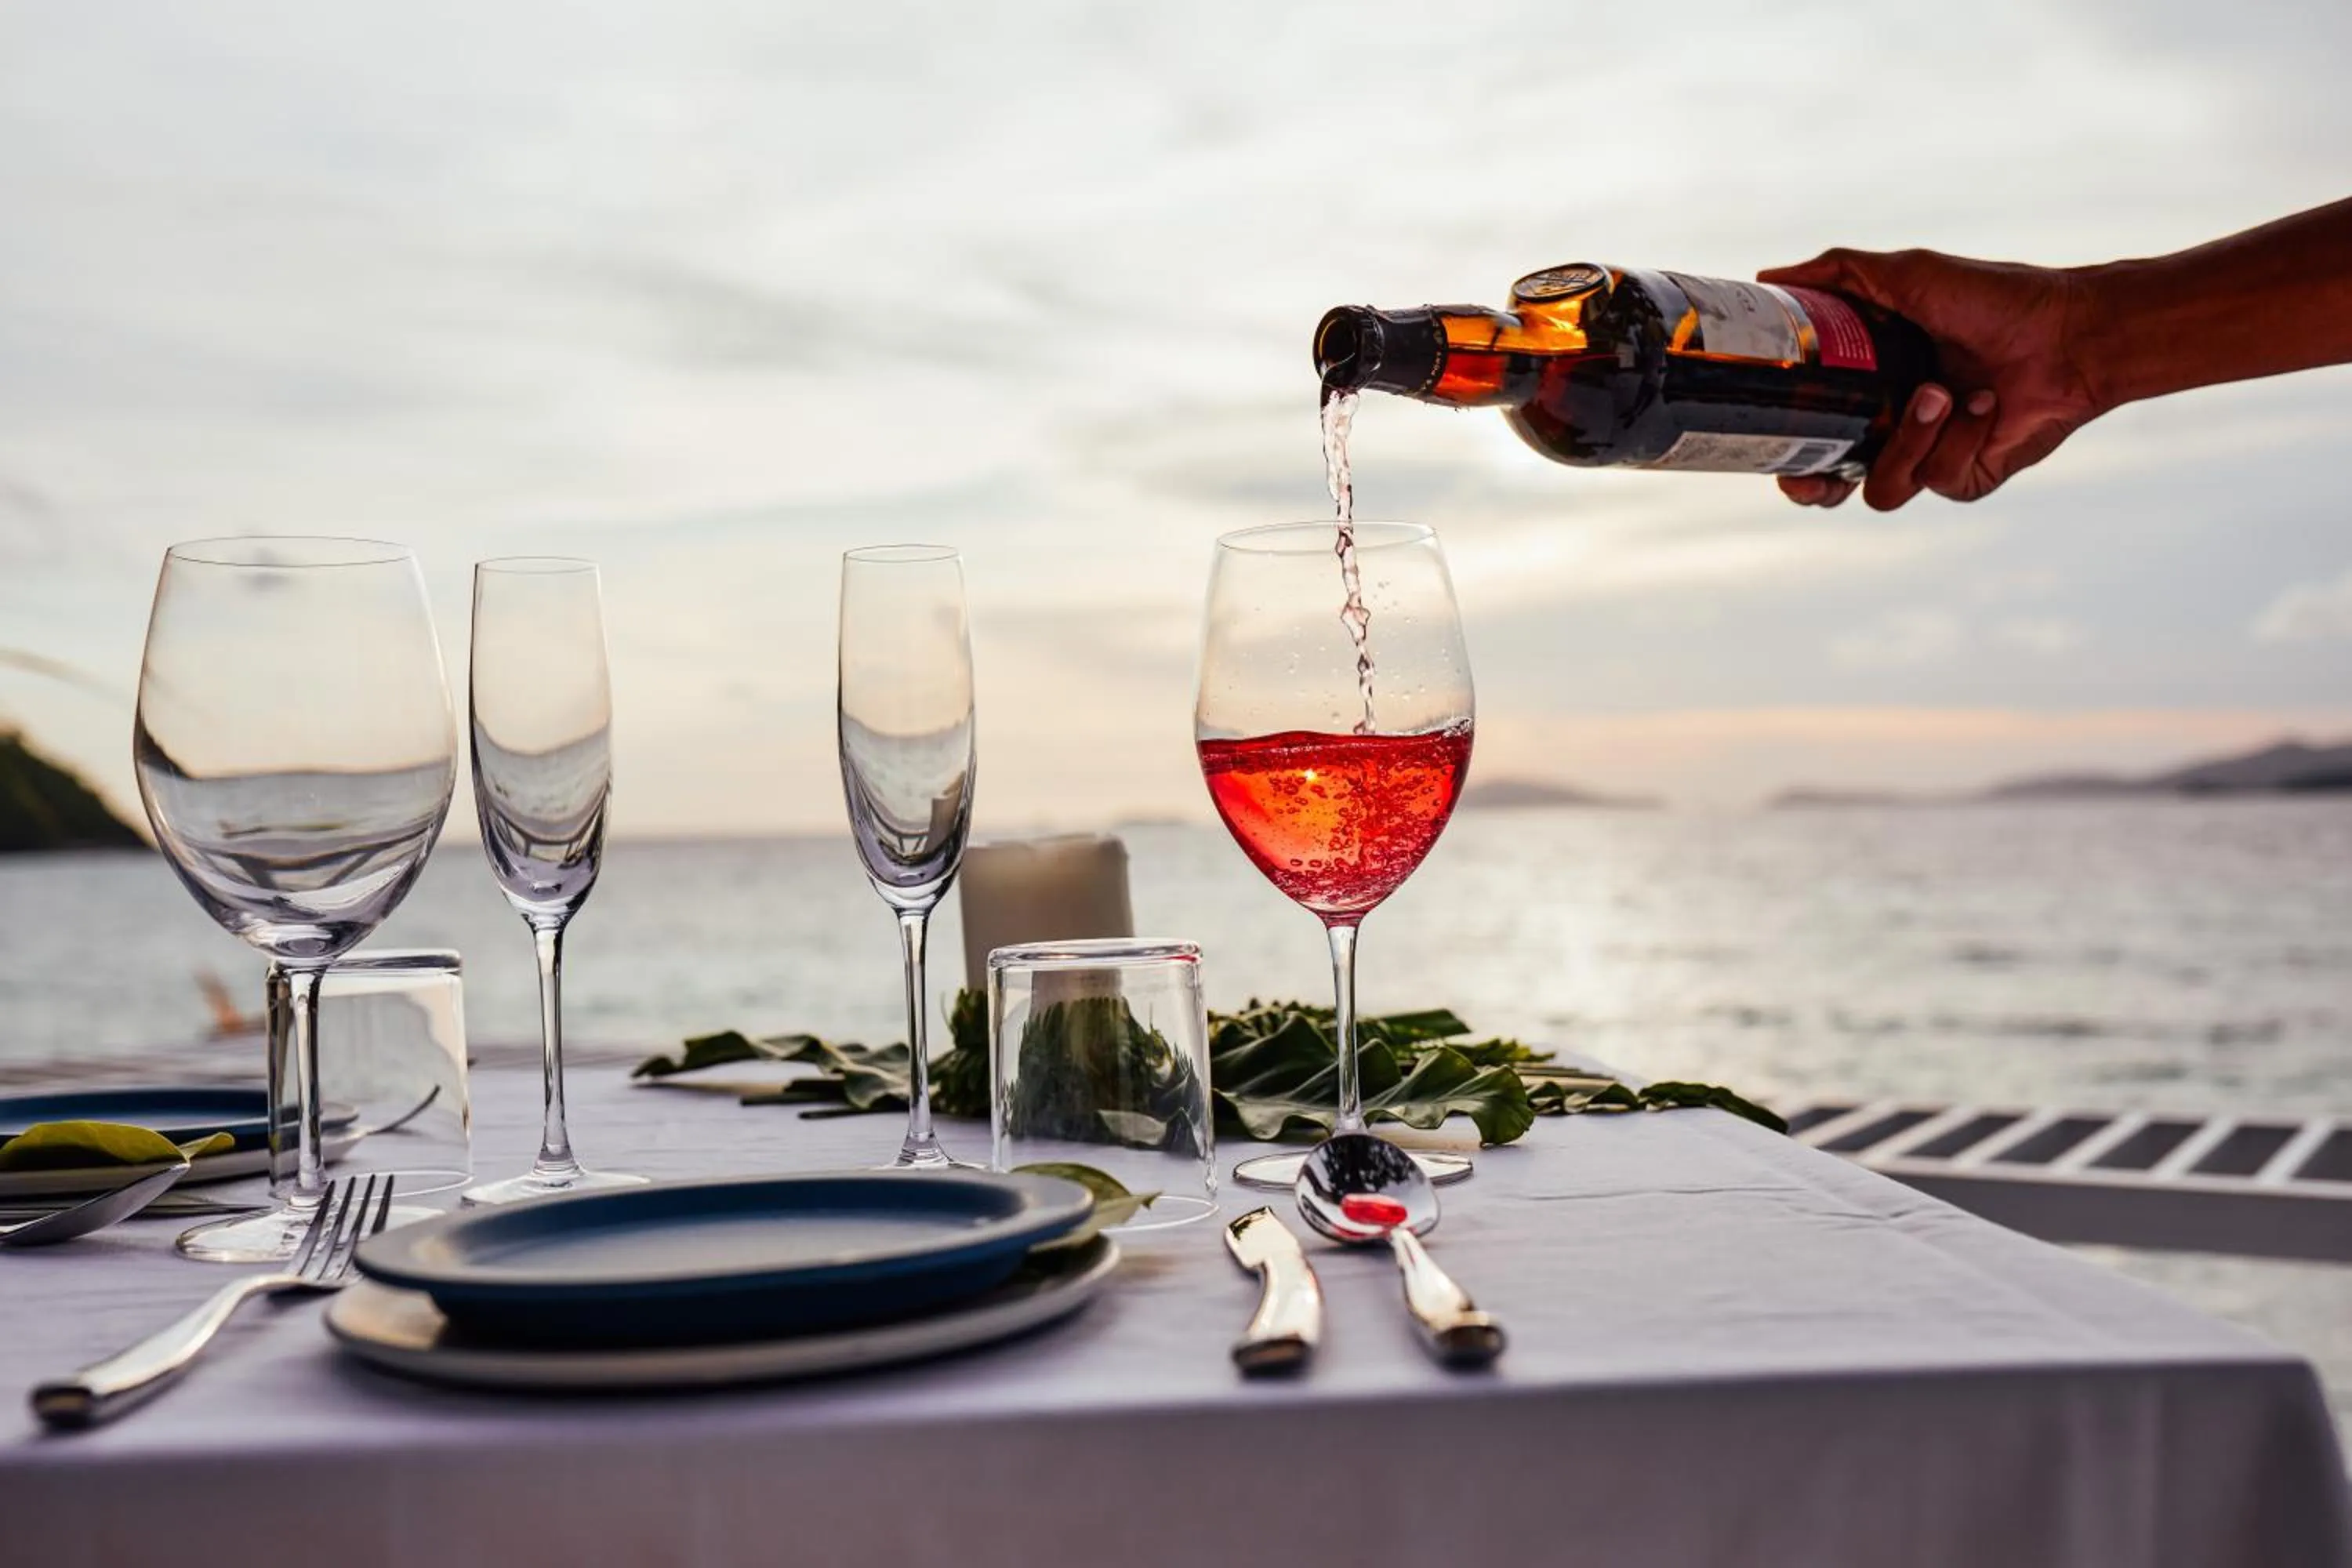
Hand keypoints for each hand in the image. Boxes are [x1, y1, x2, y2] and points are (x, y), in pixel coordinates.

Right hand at [1757, 249, 2103, 509]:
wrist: (2071, 333)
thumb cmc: (1996, 299)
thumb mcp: (1908, 274)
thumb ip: (1838, 273)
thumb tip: (1768, 274)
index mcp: (1869, 389)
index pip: (1810, 434)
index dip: (1785, 451)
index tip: (1771, 449)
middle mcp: (1893, 429)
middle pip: (1829, 486)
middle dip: (1814, 486)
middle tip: (1816, 476)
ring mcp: (1929, 458)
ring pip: (1882, 487)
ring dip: (1906, 440)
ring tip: (1940, 393)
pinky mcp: (1965, 480)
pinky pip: (1936, 480)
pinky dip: (1958, 437)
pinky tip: (1986, 403)